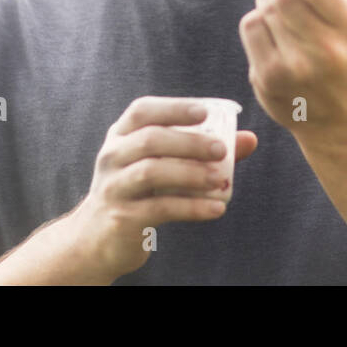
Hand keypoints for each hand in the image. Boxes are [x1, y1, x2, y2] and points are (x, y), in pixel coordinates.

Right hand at [67, 96, 257, 282]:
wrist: (97, 238)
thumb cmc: (139, 192)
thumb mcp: (162, 165)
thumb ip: (204, 151)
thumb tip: (250, 139)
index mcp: (120, 136)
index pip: (142, 111)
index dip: (174, 108)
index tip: (205, 111)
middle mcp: (112, 157)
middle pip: (150, 140)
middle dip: (189, 142)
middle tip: (222, 149)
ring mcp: (113, 188)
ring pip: (151, 172)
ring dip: (191, 173)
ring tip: (221, 180)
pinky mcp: (122, 218)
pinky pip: (159, 208)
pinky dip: (192, 207)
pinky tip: (217, 208)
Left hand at [239, 0, 346, 139]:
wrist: (338, 119)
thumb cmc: (344, 58)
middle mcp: (325, 52)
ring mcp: (294, 69)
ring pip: (263, 10)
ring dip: (265, 0)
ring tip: (277, 8)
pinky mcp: (268, 80)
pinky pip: (250, 29)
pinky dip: (256, 21)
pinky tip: (270, 31)